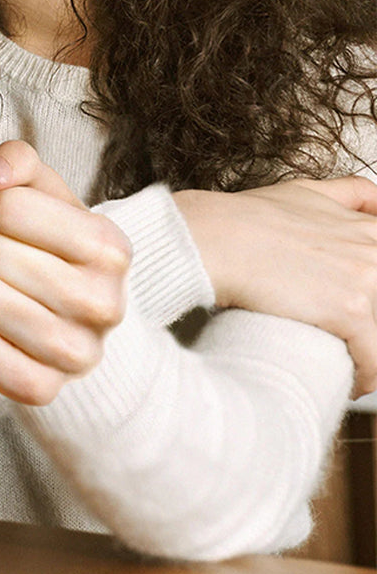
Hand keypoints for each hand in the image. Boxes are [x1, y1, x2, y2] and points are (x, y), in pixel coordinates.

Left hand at [0, 141, 130, 405]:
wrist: (80, 320)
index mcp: (109, 246)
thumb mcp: (46, 193)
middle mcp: (104, 303)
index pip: (7, 207)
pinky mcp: (42, 389)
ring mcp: (77, 354)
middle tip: (1, 260)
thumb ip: (18, 161)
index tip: (8, 222)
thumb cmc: (53, 246)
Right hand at [174, 176, 376, 397]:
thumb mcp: (303, 192)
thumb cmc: (244, 218)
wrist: (213, 238)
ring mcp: (367, 279)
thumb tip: (375, 199)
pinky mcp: (351, 310)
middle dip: (370, 325)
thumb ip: (347, 193)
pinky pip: (375, 360)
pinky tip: (351, 381)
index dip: (371, 295)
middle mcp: (374, 250)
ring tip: (351, 367)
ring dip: (370, 355)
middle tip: (349, 338)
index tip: (362, 312)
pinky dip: (366, 377)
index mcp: (367, 228)